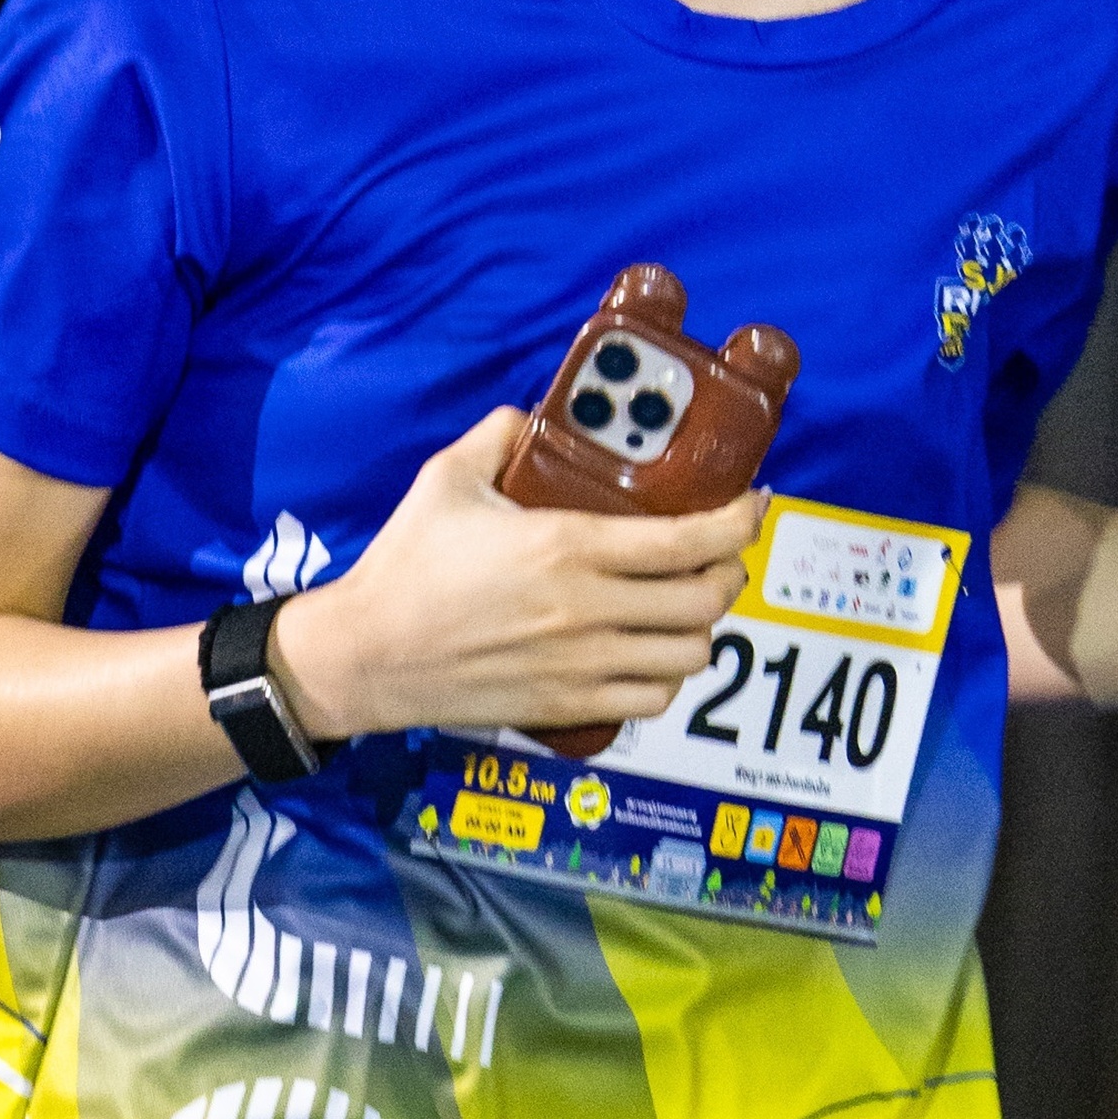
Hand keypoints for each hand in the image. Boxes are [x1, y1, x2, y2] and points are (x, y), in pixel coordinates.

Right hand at [270, 406, 761, 741]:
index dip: (739, 521)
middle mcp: (586, 609)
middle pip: (705, 598)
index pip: (689, 539)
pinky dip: (667, 677)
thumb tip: (530, 414)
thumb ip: (497, 434)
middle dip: (730, 572)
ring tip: (688, 603)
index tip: (752, 506)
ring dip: (703, 626)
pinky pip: (652, 699)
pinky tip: (653, 653)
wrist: (365, 655)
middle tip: (722, 554)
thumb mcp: (446, 479)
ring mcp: (581, 663)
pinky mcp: (567, 703)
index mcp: (567, 545)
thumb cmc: (404, 567)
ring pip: (690, 654)